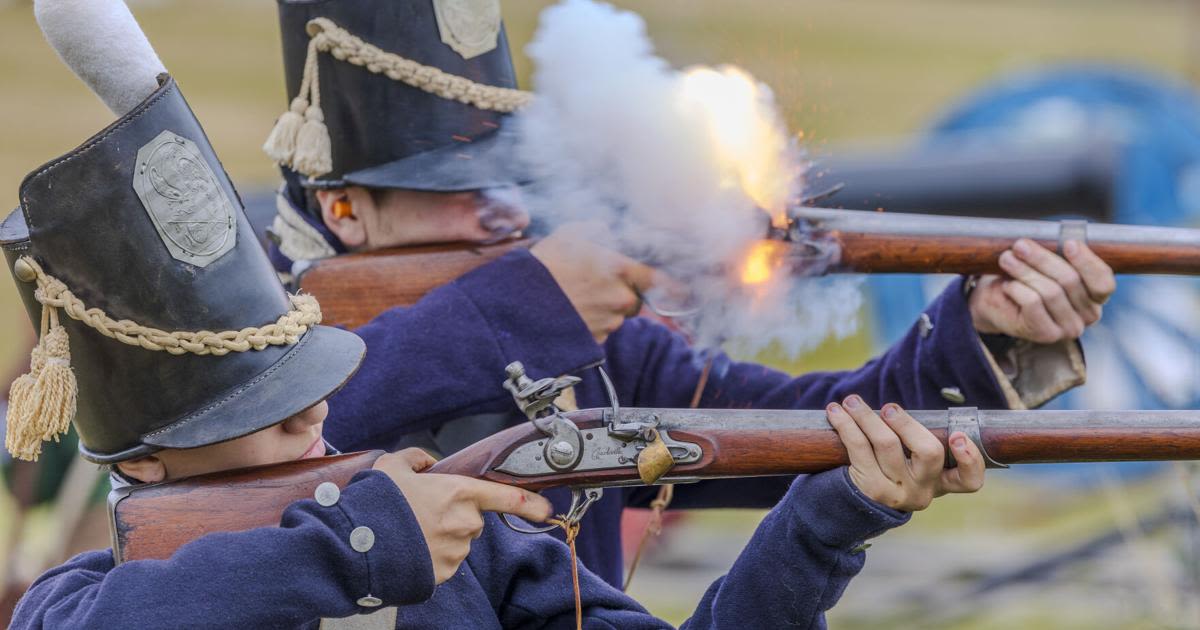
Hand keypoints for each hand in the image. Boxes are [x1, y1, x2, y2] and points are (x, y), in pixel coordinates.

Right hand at [373, 449, 552, 583]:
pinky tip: (410, 548)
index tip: (546, 508)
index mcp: (460, 493)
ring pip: (458, 542)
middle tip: (423, 513)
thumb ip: (417, 459)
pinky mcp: (442, 575)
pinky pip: (444, 562)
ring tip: (411, 531)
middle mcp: (464, 524)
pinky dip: (431, 556)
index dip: (531, 503)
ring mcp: (455, 552)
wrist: (355, 544)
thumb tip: (429, 463)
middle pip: (472, 520)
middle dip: (455, 516)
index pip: (508, 498)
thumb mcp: (394, 465)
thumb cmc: (377, 503)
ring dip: (442, 537)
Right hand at [531, 223, 659, 342]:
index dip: (657, 279)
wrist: (517, 305)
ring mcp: (608, 323)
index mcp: (620, 270)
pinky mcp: (595, 342)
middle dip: (621, 294)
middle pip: (635, 300)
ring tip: (576, 301)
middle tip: (597, 287)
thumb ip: (594, 229)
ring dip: (604, 310)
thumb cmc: (543, 267)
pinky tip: (570, 315)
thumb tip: (606, 230)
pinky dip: (590, 325)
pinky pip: (600, 332)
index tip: (657, 281)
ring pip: (617, 317)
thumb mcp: (567, 235)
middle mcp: (620, 299)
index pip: (655, 278)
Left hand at [826, 396, 983, 511]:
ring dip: (866, 416)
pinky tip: (835, 412)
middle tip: (889, 408)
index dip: (970, 459)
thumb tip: (895, 410)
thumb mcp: (909, 467)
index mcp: (940, 483)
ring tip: (852, 401)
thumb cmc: (886, 472)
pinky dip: (846, 424)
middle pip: (929, 452)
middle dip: (908, 423)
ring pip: (887, 444)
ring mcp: (896, 493)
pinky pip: (858, 448)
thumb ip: (916, 444)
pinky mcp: (869, 489)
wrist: (850, 506)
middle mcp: (922, 491)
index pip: (968, 480)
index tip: (958, 436)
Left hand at [969, 239, 1114, 343]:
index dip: (1087, 261)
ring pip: (1050, 291)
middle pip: (1071, 280)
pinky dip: (1017, 289)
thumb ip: (1059, 253)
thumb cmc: (1027, 278)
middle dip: (1042, 258)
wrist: (998, 302)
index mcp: (1097, 295)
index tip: (1069, 243)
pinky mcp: (1047, 334)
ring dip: (1024, 271)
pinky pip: (1033, 303)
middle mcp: (1090, 315)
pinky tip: (1008, 285)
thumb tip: (1058, 236)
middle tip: (1020, 244)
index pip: (1103, 281)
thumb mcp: (1046, 263)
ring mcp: (1070, 328)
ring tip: (1006, 259)